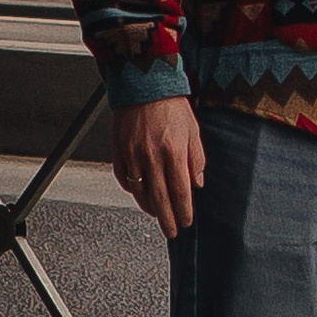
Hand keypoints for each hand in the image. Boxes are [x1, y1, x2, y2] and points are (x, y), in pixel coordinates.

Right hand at [111, 93, 205, 236]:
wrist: (143, 84)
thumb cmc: (171, 105)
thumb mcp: (193, 130)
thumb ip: (196, 159)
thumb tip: (197, 184)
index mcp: (173, 152)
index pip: (180, 191)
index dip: (183, 211)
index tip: (186, 222)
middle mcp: (152, 156)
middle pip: (159, 198)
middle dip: (166, 219)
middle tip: (171, 231)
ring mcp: (132, 155)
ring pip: (139, 193)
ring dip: (149, 208)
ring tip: (157, 215)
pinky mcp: (118, 151)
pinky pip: (124, 179)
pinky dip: (132, 190)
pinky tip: (140, 194)